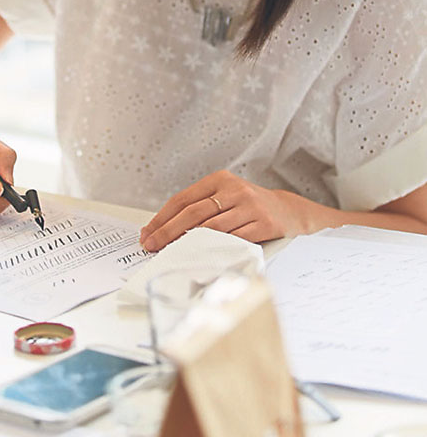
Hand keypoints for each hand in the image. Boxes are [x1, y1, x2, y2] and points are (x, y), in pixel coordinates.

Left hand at [139, 170, 308, 250]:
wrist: (289, 211)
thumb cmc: (249, 207)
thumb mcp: (226, 197)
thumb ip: (200, 208)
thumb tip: (163, 229)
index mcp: (220, 180)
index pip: (182, 199)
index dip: (162, 218)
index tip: (147, 233)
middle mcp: (234, 189)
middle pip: (192, 213)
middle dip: (167, 232)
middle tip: (151, 245)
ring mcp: (250, 206)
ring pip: (211, 228)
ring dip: (187, 243)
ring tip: (171, 253)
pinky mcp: (264, 224)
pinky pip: (233, 240)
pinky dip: (215, 249)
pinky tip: (201, 256)